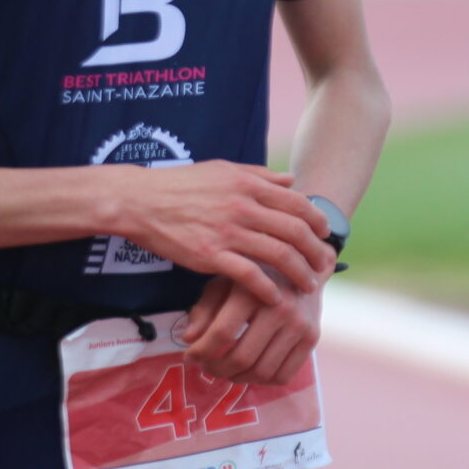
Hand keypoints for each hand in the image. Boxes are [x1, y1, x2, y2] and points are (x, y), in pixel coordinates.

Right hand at [117, 161, 333, 307]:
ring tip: (309, 285)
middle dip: (316, 251)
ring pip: (278, 255)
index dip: (318, 222)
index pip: (297, 203)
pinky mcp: (211, 256)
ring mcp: (227, 232)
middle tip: (326, 265)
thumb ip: (260, 175)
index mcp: (248, 184)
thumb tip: (292, 180)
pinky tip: (276, 298)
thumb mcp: (223, 169)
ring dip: (299, 273)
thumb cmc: (182, 184)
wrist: (142, 201)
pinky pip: (249, 275)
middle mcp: (243, 206)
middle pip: (295, 231)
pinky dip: (268, 289)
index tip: (326, 235)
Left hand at [177, 271, 320, 387]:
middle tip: (205, 367)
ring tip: (225, 371)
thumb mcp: (224, 282)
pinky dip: (262, 381)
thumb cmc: (254, 275)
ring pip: (262, 372)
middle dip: (216, 369)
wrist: (302, 265)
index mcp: (253, 289)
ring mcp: (299, 324)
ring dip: (237, 378)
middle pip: (241, 357)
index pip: (222, 333)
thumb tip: (188, 339)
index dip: (201, 351)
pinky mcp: (312, 338)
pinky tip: (249, 371)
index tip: (189, 356)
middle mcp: (279, 307)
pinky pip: (283, 375)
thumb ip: (205, 308)